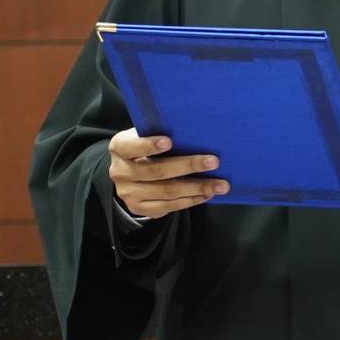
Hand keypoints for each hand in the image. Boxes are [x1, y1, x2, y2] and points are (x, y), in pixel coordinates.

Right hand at [107, 128, 227, 218]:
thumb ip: (160, 133)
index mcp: (119, 148)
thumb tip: (196, 131)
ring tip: (220, 185)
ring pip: (166, 192)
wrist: (127, 173)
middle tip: (214, 162)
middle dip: (188, 166)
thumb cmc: (145, 148)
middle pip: (156, 171)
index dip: (149, 145)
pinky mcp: (139, 208)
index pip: (131, 146)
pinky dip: (190, 200)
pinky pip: (168, 206)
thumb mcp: (144, 136)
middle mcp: (120, 172)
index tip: (169, 141)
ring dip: (197, 188)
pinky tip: (206, 194)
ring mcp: (128, 193)